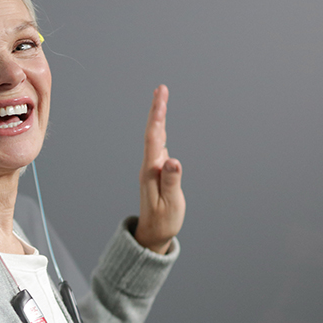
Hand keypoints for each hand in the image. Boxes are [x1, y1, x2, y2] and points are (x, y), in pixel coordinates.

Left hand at [135, 85, 184, 253]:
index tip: (161, 97)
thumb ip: (171, 181)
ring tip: (161, 99)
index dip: (158, 116)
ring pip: (156, 138)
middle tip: (161, 88)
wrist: (152, 234)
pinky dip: (161, 132)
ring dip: (159, 118)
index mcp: (151, 171)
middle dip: (158, 110)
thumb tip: (173, 160)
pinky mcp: (157, 173)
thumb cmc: (163, 221)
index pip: (155, 138)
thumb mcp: (170, 203)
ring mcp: (153, 169)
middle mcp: (150, 166)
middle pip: (154, 133)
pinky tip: (161, 125)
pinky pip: (159, 147)